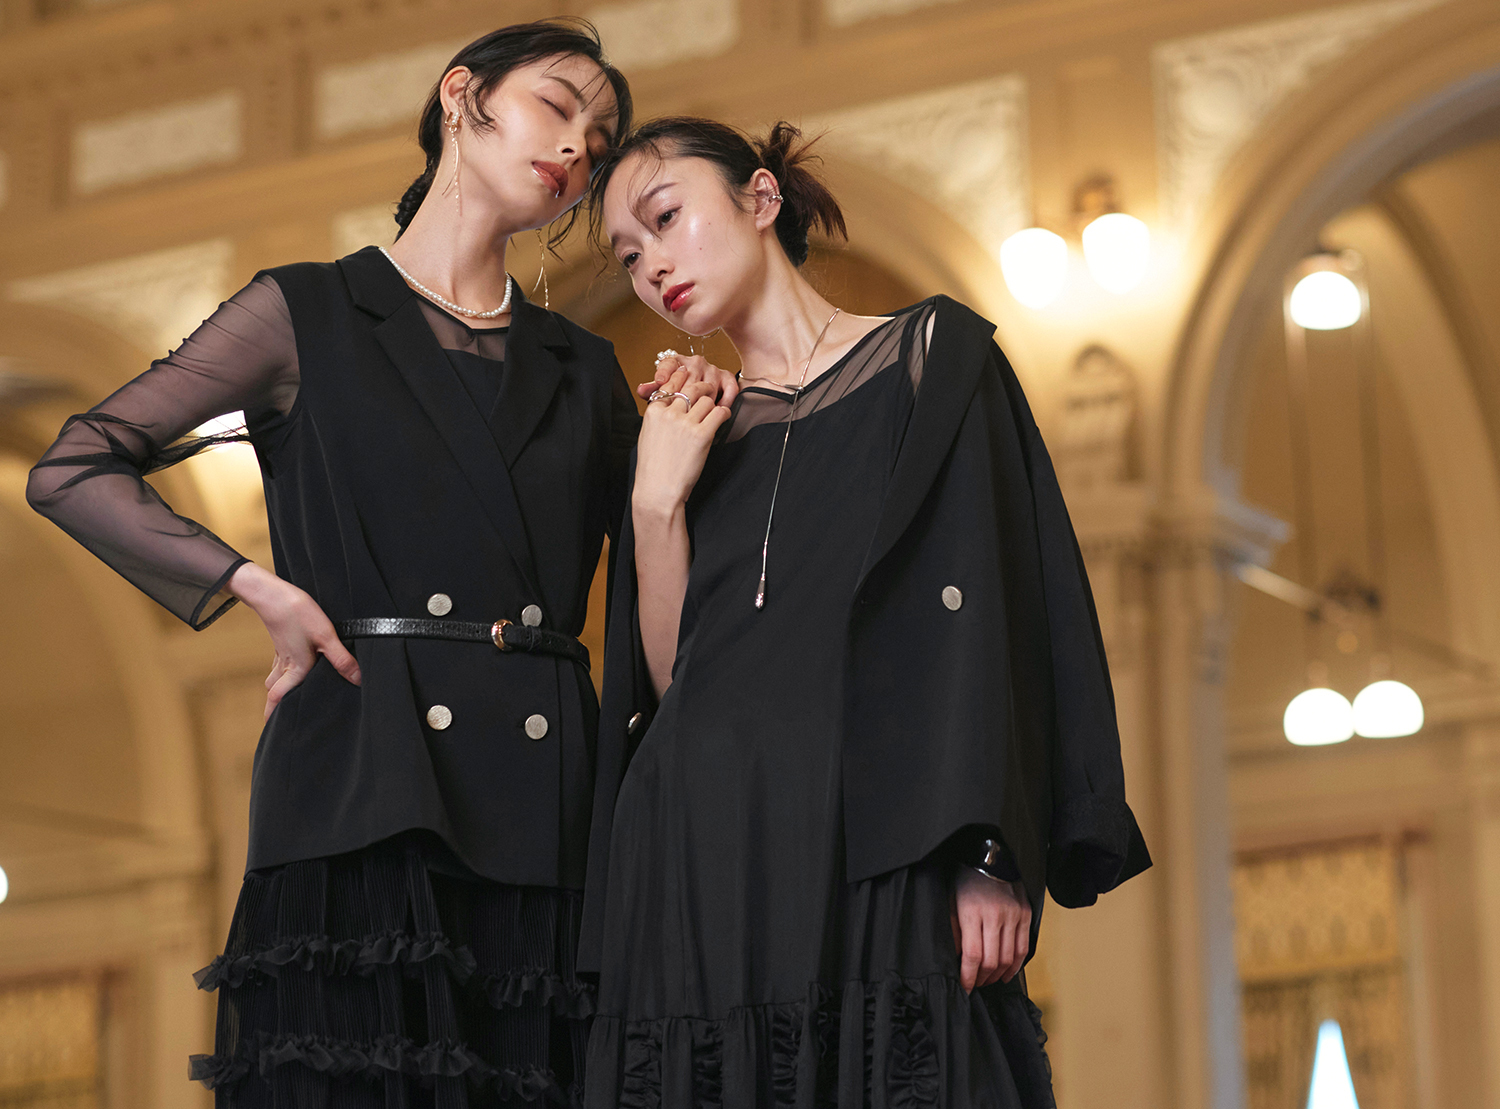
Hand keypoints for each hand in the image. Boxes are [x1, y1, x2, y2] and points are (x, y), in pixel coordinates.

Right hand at [227, 562, 361, 720]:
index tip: (274, 728)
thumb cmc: (298, 614)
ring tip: (284, 698)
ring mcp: (280, 653)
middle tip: (276, 718)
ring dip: (277, 689)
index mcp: (295, 668)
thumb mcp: (326, 636)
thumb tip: (357, 679)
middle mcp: (285, 664)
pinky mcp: (280, 642)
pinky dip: (279, 673)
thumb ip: (342, 659)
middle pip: (275, 691)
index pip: (280, 697)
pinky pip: (277, 664)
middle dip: (274, 706)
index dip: (274, 713)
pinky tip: (288, 668)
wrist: (274, 594)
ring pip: (274, 678)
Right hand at [633, 367, 732, 515]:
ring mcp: (686, 424)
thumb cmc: (653, 468)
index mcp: (653, 412)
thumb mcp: (648, 435)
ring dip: (712, 405)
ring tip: (713, 413)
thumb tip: (671, 405)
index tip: (689, 379)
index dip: (683, 380)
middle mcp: (669, 414)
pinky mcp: (702, 435)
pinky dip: (724, 413)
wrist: (658, 490)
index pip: (672, 384)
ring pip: (707, 400)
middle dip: (702, 388)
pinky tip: (723, 418)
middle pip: (692, 388)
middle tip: (708, 391)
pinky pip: (719, 413)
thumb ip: (659, 417)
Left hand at [638, 351, 739, 407]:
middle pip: (688, 379)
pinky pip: (728, 388)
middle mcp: (694, 362)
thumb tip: (641, 390)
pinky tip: (717, 410)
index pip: (668, 364)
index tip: (660, 380)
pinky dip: (724, 400)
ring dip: (704, 402)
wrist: (700, 394)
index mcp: (676, 362)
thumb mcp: (665, 393)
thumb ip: (654, 392)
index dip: (663, 372)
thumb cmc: (680, 395)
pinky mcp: (726, 376)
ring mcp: (711, 369)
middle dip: (683, 398)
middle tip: (679, 412)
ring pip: (709, 386)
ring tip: (697, 416)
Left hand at [950, 869, 1030, 991]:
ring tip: (989, 980)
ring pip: (1009, 958)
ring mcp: (1013, 915)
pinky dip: (1016, 965)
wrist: (989, 860)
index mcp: (972, 912)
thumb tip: (957, 960)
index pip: (972, 954)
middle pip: (992, 960)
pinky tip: (1007, 973)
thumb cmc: (966, 882)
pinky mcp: (1025, 915)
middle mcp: (995, 915)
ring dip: (998, 975)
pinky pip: (1023, 947)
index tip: (964, 986)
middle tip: (975, 983)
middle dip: (982, 978)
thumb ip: (953, 932)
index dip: (968, 976)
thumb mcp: (951, 904)